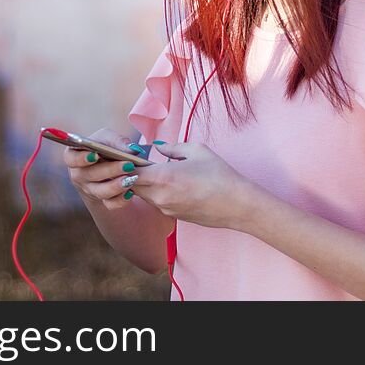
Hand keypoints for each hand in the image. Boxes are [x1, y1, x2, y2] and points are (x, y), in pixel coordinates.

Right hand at [62, 128, 139, 210]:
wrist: (108, 163)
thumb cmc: (104, 146)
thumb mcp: (108, 138)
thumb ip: (117, 141)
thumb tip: (131, 149)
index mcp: (74, 156)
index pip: (71, 159)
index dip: (81, 158)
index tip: (95, 155)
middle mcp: (79, 175)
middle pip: (90, 175)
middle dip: (110, 170)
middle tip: (128, 165)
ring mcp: (89, 189)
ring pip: (100, 192)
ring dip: (116, 186)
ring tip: (131, 179)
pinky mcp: (101, 200)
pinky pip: (110, 204)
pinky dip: (121, 200)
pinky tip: (131, 192)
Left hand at [129, 141, 253, 228]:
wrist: (237, 204)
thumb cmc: (219, 174)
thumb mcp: (197, 150)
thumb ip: (172, 147)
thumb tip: (158, 147)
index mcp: (163, 177)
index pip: (130, 171)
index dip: (127, 163)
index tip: (130, 155)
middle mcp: (160, 196)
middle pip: (133, 185)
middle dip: (132, 174)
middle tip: (138, 162)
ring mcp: (166, 208)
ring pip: (144, 195)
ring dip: (145, 184)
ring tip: (155, 171)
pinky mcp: (173, 217)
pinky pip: (157, 203)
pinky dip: (157, 193)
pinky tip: (171, 185)